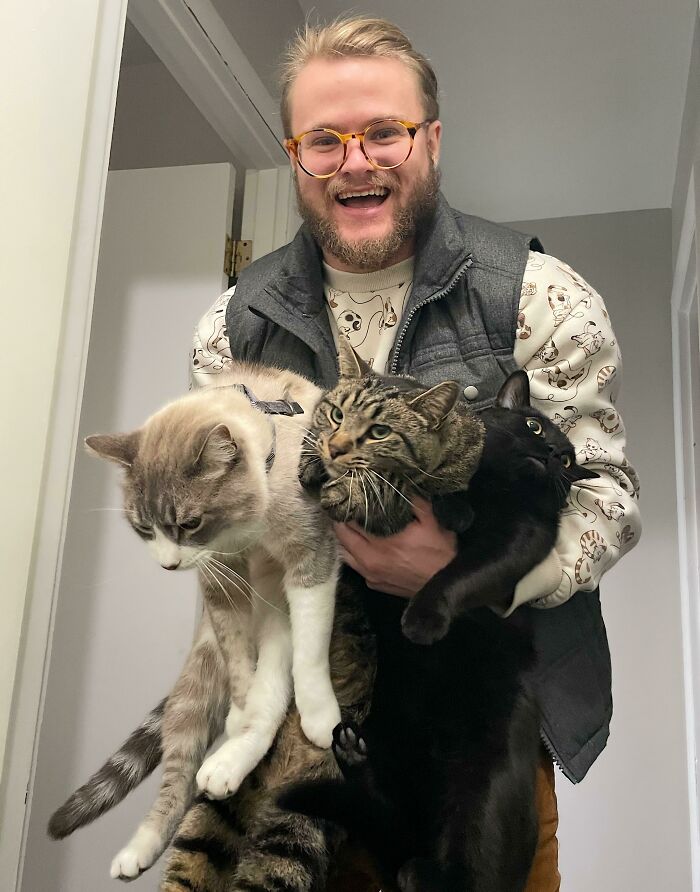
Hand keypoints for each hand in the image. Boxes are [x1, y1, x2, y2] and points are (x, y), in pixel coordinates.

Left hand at [334, 497, 456, 597]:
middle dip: (340, 522)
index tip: (346, 497)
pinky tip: (361, 545)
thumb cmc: (440, 554)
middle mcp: (369, 563)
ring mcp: (370, 576)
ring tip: (348, 525)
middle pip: (342, 539)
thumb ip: (413, 501)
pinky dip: (354, 554)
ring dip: (345, 540)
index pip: (349, 524)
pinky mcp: (376, 585)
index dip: (345, 509)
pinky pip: (356, 567)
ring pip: (345, 555)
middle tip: (343, 508)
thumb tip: (401, 484)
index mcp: (379, 546)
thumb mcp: (430, 521)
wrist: (447, 585)